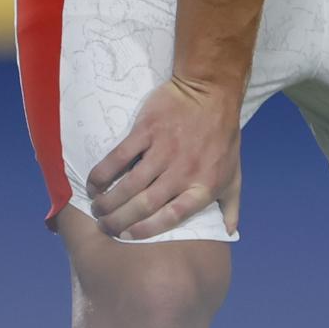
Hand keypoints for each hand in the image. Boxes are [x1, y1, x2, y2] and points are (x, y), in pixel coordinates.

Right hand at [88, 76, 242, 240]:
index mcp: (204, 185)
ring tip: (97, 209)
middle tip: (105, 226)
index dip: (147, 229)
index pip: (172, 216)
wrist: (212, 90)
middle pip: (144, 205)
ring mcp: (164, 150)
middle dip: (118, 221)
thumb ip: (231, 205)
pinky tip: (94, 184)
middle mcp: (183, 171)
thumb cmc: (223, 136)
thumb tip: (228, 233)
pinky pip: (119, 157)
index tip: (128, 237)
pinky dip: (102, 174)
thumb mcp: (234, 173)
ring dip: (107, 201)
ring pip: (128, 185)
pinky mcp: (147, 131)